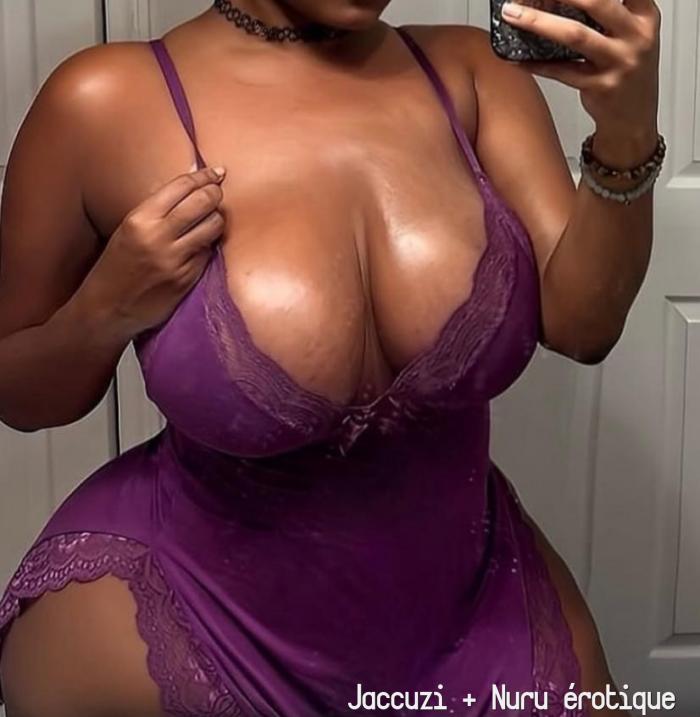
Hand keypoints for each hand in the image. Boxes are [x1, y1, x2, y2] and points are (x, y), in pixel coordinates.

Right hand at [85, 166, 226, 335]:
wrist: (107, 308)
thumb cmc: (116, 266)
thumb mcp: (128, 230)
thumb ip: (157, 210)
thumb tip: (191, 184)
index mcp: (140, 219)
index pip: (182, 186)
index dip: (204, 176)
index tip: (216, 173)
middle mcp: (158, 237)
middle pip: (204, 202)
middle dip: (216, 194)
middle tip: (217, 195)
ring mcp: (175, 260)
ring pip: (213, 227)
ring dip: (217, 220)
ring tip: (210, 221)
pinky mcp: (187, 279)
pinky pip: (208, 253)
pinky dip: (208, 246)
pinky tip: (200, 246)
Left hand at [500, 0, 660, 157]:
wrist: (635, 117)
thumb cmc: (627, 71)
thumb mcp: (631, 34)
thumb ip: (608, 13)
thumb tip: (559, 1)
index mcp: (644, 15)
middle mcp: (635, 36)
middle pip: (596, 2)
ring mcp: (618, 62)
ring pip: (575, 35)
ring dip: (539, 22)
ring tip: (513, 15)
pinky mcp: (600, 87)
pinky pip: (561, 72)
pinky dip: (536, 64)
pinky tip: (517, 59)